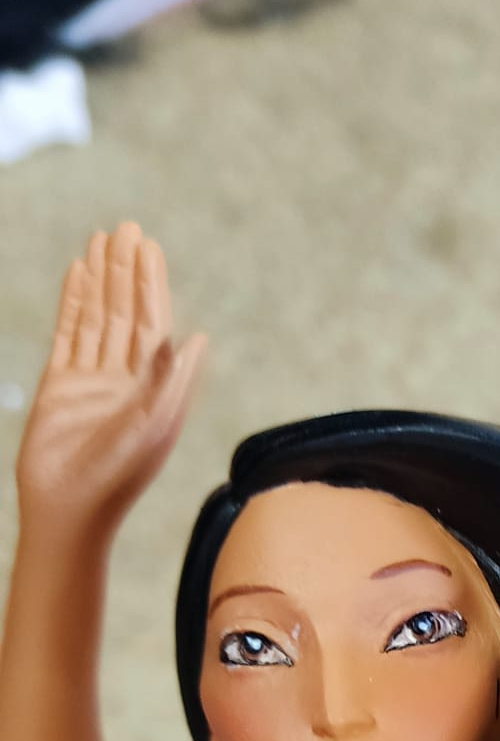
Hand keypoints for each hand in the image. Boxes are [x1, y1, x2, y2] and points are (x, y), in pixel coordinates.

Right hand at [15, 223, 206, 547]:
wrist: (68, 513)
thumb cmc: (115, 477)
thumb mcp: (150, 427)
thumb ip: (172, 381)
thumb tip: (198, 336)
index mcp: (154, 388)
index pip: (154, 323)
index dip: (152, 284)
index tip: (148, 246)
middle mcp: (126, 379)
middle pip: (127, 312)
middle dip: (128, 271)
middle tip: (128, 226)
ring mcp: (91, 380)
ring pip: (98, 317)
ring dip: (102, 278)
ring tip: (102, 238)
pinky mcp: (60, 386)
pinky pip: (69, 333)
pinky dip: (74, 302)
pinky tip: (77, 272)